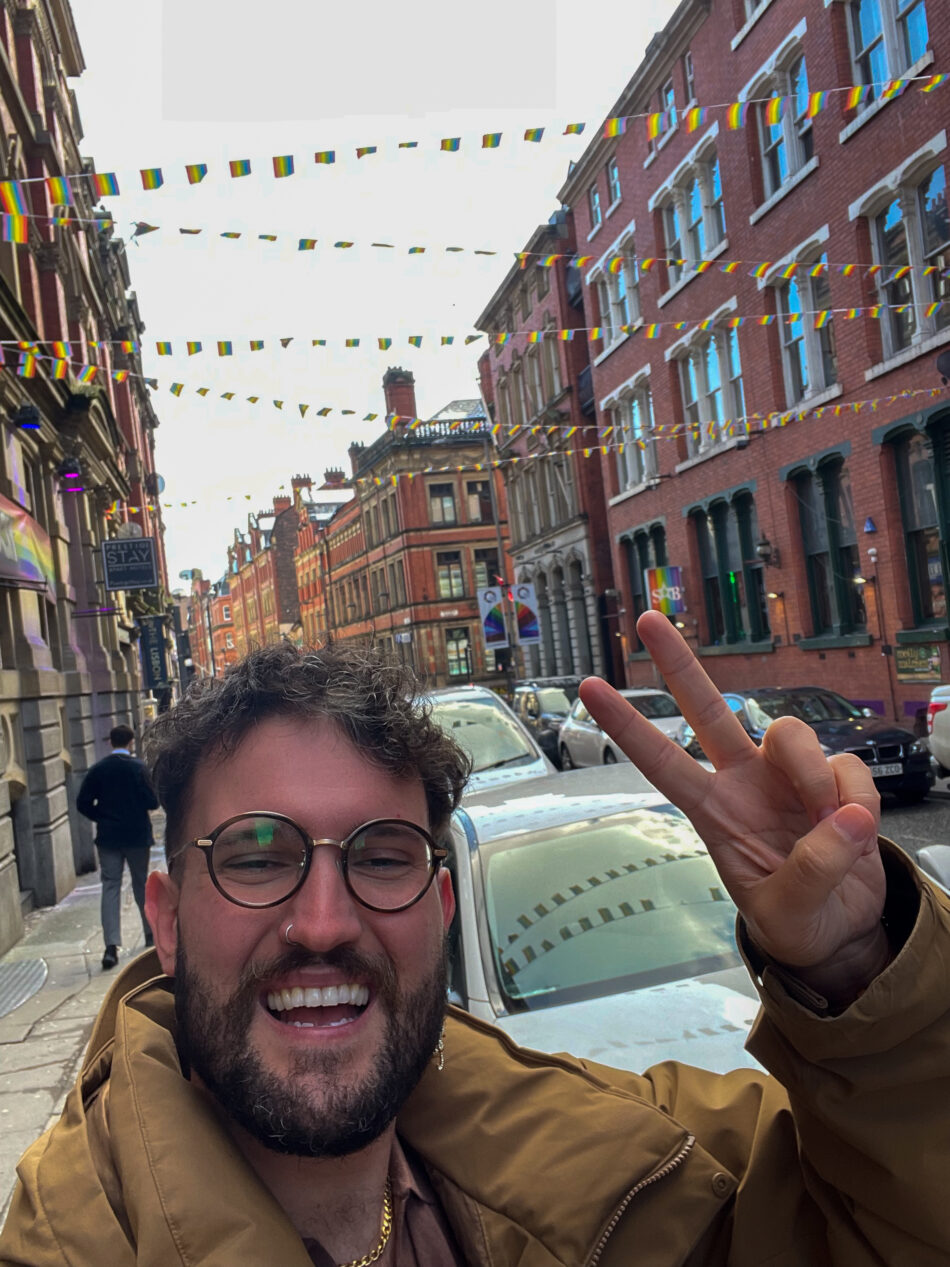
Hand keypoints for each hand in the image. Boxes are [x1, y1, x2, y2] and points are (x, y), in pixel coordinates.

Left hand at [579, 612, 888, 999]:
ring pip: (792, 733)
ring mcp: (787, 776)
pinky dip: (858, 798)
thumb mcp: (788, 914)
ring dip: (816, 780)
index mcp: (713, 812)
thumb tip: (843, 819)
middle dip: (679, 664)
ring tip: (827, 825)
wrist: (843, 929)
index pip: (661, 761)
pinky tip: (854, 827)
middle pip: (707, 709)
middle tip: (648, 621)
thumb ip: (811, 871)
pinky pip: (847, 765)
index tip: (589, 689)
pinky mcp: (834, 779)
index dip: (626, 726)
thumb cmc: (796, 920)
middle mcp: (744, 781)